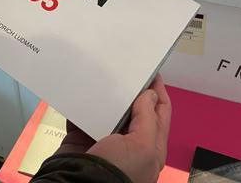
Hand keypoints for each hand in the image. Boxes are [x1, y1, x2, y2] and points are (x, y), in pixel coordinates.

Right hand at [57, 74, 171, 182]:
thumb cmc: (116, 174)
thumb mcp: (142, 146)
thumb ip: (147, 118)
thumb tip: (150, 95)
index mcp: (150, 147)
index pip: (160, 113)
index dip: (158, 91)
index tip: (151, 71)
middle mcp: (129, 144)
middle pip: (134, 109)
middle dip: (130, 90)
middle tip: (124, 69)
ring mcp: (105, 142)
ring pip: (108, 110)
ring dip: (105, 95)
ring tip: (102, 75)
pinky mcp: (83, 140)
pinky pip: (83, 117)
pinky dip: (80, 105)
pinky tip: (80, 90)